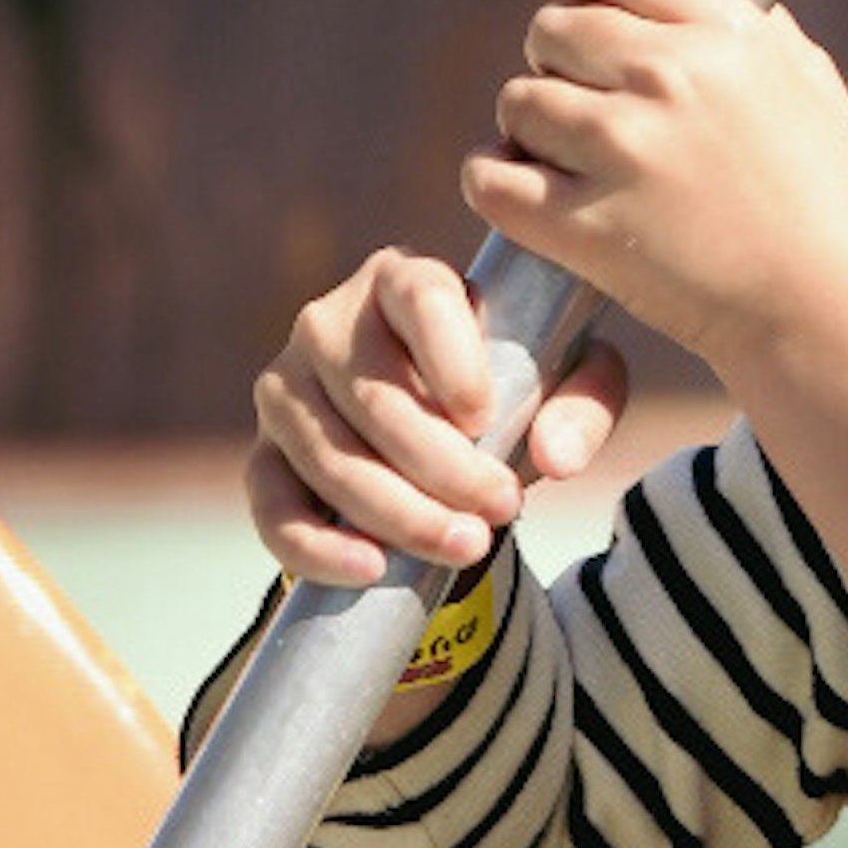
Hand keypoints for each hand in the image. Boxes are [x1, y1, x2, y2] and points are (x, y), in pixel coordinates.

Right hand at [247, 247, 625, 593]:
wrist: (443, 438)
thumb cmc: (506, 391)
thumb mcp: (567, 384)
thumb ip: (584, 404)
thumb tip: (555, 458)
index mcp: (402, 279)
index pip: (420, 298)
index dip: (452, 359)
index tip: (486, 420)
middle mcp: (329, 322)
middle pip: (375, 395)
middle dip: (443, 466)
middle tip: (503, 509)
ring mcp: (285, 389)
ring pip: (331, 456)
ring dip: (399, 512)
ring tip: (468, 546)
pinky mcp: (263, 456)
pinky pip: (274, 506)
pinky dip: (319, 546)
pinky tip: (374, 568)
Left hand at [461, 0, 847, 369]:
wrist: (822, 311)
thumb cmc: (828, 206)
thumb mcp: (814, 94)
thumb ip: (768, 38)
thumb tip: (742, 6)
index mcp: (726, 33)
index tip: (586, 20)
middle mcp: (670, 76)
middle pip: (549, 29)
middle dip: (557, 66)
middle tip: (582, 111)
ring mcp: (623, 148)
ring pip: (517, 101)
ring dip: (530, 130)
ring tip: (565, 163)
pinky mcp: (586, 224)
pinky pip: (490, 178)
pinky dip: (493, 183)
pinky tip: (521, 193)